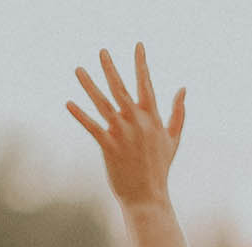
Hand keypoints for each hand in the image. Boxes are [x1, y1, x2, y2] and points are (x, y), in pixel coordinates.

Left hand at [67, 43, 192, 246]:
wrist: (148, 196)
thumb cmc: (160, 167)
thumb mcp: (174, 137)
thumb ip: (178, 112)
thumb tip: (183, 88)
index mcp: (153, 117)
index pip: (146, 84)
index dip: (141, 63)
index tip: (138, 45)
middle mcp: (137, 121)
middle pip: (120, 88)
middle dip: (111, 68)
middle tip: (102, 50)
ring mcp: (122, 133)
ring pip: (102, 103)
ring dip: (89, 85)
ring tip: (78, 69)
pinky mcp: (108, 146)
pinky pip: (91, 126)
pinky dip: (80, 114)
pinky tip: (69, 103)